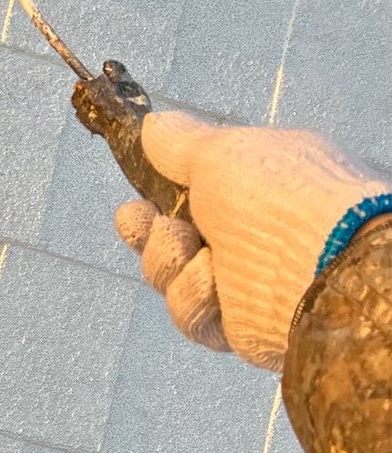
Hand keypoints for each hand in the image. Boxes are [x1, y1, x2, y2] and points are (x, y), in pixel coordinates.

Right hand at [117, 113, 391, 369]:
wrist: (317, 266)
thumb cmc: (273, 196)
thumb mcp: (219, 152)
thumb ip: (180, 143)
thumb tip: (151, 125)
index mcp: (251, 188)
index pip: (191, 195)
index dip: (154, 196)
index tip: (135, 196)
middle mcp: (246, 236)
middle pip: (171, 239)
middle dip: (149, 232)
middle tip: (143, 220)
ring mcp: (241, 283)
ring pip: (171, 277)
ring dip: (170, 260)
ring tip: (196, 250)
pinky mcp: (236, 327)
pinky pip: (190, 315)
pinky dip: (193, 297)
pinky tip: (211, 283)